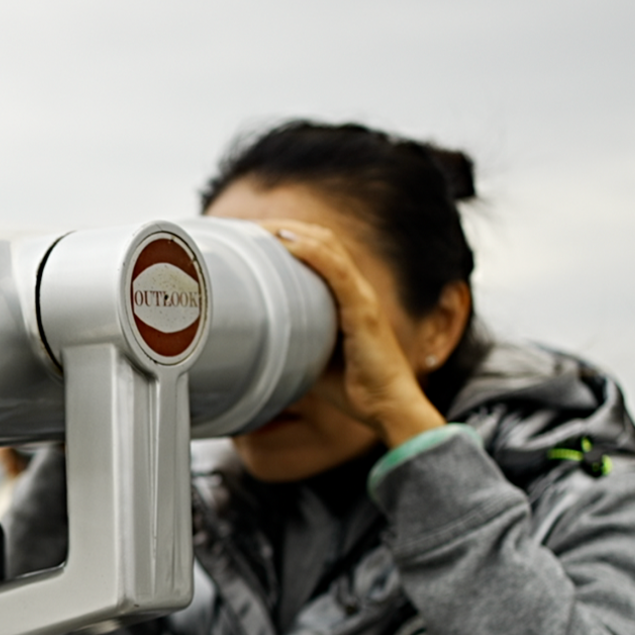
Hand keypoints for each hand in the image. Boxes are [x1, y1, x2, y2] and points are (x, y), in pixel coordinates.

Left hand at [262, 221, 444, 447]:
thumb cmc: (355, 387)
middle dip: (282, 227)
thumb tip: (254, 347)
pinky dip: (311, 253)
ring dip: (291, 232)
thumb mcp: (310, 358)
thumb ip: (290, 344)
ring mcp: (361, 297)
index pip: (317, 252)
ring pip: (327, 248)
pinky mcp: (364, 312)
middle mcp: (355, 290)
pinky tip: (287, 243)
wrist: (388, 407)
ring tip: (260, 228)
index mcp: (345, 297)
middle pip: (320, 240)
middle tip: (247, 227)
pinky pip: (338, 274)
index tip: (252, 236)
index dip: (287, 237)